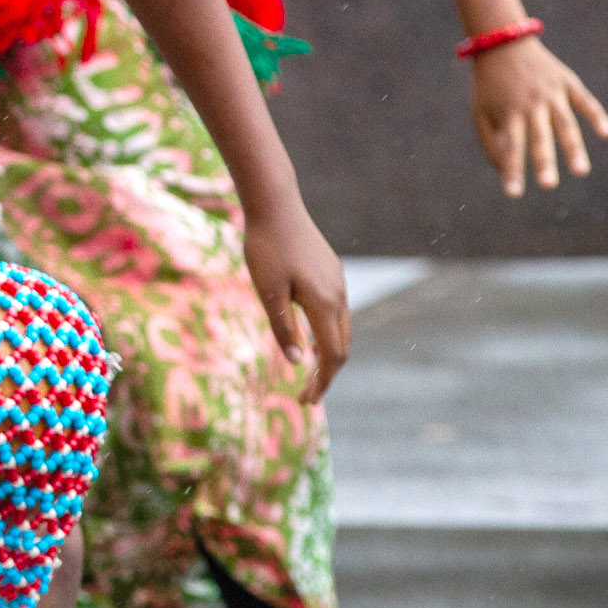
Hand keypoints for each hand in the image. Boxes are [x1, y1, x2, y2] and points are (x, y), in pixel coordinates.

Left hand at [242, 204, 350, 404]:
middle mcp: (339, 295)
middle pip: (342, 347)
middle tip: (305, 395)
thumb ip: (283, 329)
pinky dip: (328, 332)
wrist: (275, 206)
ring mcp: (339, 282)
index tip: (306, 401)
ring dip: (328, 353)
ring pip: (342, 328)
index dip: (322, 382)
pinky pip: (337, 311)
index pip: (332, 356)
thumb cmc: (265, 248)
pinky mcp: (332, 272)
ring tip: (308, 372)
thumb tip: (298, 362)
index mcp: (324, 303)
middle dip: (326, 374)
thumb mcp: (268, 292)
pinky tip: (310, 337)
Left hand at [470, 37, 607, 197]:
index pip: (510, 147)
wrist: (504, 44)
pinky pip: (584, 100)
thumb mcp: (481, 112)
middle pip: (539, 137)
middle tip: (548, 185)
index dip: (512, 170)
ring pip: (565, 123)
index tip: (513, 194)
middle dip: (544, 161)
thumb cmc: (491, 86)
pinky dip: (596, 116)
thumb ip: (491, 142)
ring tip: (581, 172)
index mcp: (508, 112)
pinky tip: (607, 134)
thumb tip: (504, 171)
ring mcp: (551, 92)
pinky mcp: (567, 82)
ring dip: (574, 147)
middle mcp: (530, 104)